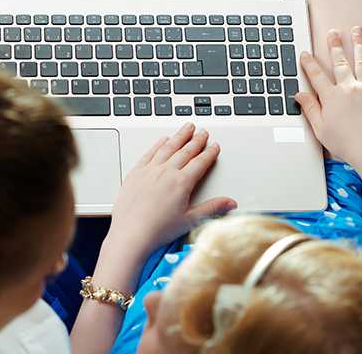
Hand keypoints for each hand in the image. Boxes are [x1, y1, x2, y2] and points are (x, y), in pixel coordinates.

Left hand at [107, 123, 236, 258]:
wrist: (131, 234)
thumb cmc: (158, 230)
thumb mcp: (190, 221)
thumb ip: (212, 208)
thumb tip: (230, 203)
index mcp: (181, 183)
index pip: (200, 163)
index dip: (209, 153)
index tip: (214, 146)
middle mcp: (166, 172)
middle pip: (185, 151)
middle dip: (196, 140)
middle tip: (203, 132)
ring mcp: (149, 171)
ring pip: (168, 147)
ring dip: (179, 136)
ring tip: (187, 127)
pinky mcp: (136, 173)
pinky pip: (149, 153)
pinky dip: (158, 144)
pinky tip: (163, 139)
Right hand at [294, 27, 361, 167]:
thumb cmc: (344, 142)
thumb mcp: (319, 128)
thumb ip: (310, 108)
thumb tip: (299, 94)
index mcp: (331, 96)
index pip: (316, 75)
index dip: (309, 63)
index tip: (305, 53)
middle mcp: (349, 87)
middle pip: (340, 62)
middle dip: (335, 46)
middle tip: (333, 33)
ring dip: (360, 46)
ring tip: (358, 31)